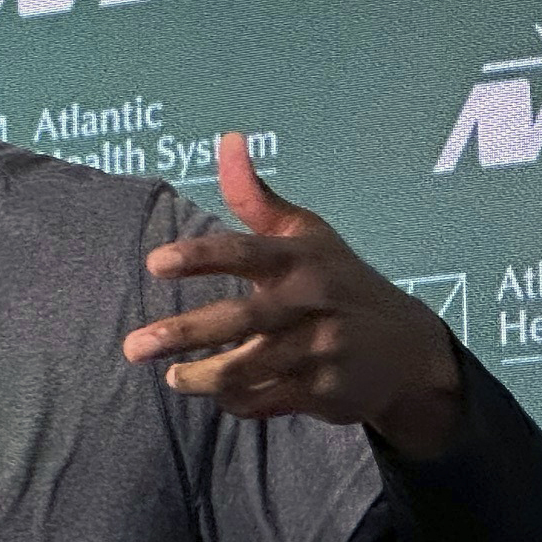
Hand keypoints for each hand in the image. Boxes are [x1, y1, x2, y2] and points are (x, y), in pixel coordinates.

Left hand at [121, 133, 464, 455]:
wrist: (408, 351)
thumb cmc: (339, 282)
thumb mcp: (307, 235)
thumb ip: (256, 198)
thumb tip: (227, 139)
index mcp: (301, 259)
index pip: (245, 251)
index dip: (199, 257)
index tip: (154, 263)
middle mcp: (311, 303)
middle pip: (238, 319)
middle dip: (182, 334)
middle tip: (133, 346)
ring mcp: (319, 351)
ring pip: (247, 369)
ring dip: (202, 377)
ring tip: (173, 378)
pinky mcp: (323, 392)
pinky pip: (266, 401)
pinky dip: (236, 401)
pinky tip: (219, 394)